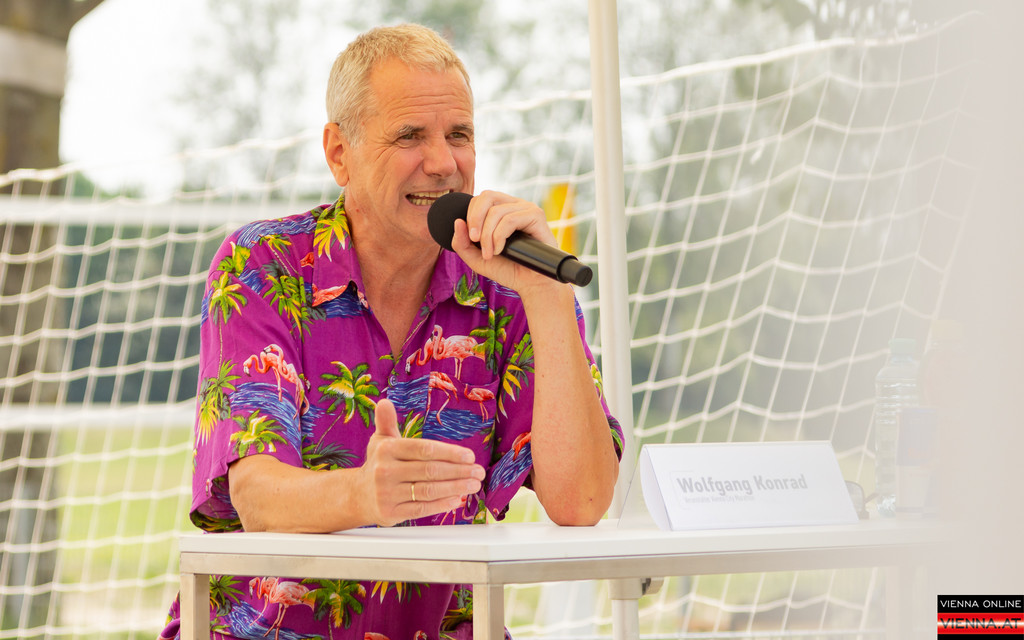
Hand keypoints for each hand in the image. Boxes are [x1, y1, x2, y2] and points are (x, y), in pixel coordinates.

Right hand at [360, 399, 484, 526]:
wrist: (358, 495)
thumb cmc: (379, 464)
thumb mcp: (381, 441)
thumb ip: (387, 422)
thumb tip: (384, 402)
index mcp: (387, 450)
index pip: (424, 449)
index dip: (450, 453)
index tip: (469, 456)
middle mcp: (384, 471)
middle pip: (430, 471)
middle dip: (459, 471)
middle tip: (478, 471)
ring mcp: (387, 493)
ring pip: (429, 490)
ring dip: (456, 488)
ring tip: (474, 484)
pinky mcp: (391, 513)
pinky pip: (421, 509)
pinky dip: (442, 504)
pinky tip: (457, 500)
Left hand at [450, 190, 563, 293]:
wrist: (530, 284)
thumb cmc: (507, 269)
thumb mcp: (476, 258)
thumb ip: (462, 242)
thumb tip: (457, 222)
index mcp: (502, 209)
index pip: (480, 199)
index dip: (471, 216)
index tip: (471, 239)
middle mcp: (514, 205)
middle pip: (487, 196)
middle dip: (475, 219)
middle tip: (475, 241)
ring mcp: (526, 209)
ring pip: (497, 211)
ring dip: (487, 235)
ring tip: (490, 254)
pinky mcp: (536, 216)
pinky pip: (510, 219)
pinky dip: (500, 236)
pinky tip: (500, 250)